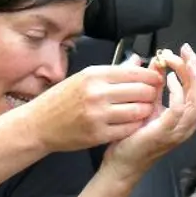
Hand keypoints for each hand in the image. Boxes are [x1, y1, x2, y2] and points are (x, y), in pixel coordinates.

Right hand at [21, 57, 163, 152]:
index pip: (135, 72)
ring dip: (146, 111)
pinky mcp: (98, 134)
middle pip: (141, 91)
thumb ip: (113, 71)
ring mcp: (98, 115)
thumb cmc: (61, 100)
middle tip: (152, 97)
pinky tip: (133, 123)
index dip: (151, 77)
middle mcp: (97, 93)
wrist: (39, 124)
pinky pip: (128, 129)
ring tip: (144, 110)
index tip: (157, 80)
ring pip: (138, 111)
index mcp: (94, 75)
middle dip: (151, 94)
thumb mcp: (83, 78)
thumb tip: (137, 62)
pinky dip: (135, 126)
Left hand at [100, 43, 195, 179]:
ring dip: (190, 76)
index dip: (194, 68)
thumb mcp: (146, 106)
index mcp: (184, 116)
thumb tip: (156, 62)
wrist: (122, 164)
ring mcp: (179, 130)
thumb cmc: (132, 138)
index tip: (182, 50)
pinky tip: (168, 80)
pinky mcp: (166, 132)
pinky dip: (177, 92)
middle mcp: (187, 123)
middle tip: (186, 50)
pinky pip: (179, 108)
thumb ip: (154, 87)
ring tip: (179, 60)